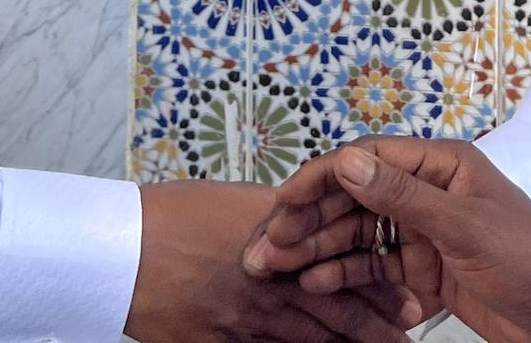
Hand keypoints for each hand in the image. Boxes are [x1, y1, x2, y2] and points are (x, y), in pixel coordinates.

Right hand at [130, 181, 420, 342]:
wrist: (121, 249)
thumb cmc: (174, 215)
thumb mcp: (235, 201)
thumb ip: (281, 215)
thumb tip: (314, 216)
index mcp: (278, 238)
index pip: (342, 264)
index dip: (380, 285)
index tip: (409, 299)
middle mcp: (269, 280)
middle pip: (335, 308)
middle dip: (377, 326)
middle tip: (410, 337)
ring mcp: (246, 317)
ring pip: (311, 339)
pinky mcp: (222, 342)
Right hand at [242, 140, 530, 342]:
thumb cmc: (528, 261)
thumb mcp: (464, 228)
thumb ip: (403, 197)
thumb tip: (348, 162)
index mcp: (443, 165)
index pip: (370, 159)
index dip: (323, 176)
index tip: (283, 199)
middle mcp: (429, 192)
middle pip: (357, 197)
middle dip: (312, 219)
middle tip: (271, 243)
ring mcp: (424, 233)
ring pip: (359, 234)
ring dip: (320, 249)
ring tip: (281, 267)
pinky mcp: (423, 271)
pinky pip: (374, 268)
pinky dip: (345, 276)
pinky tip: (317, 284)